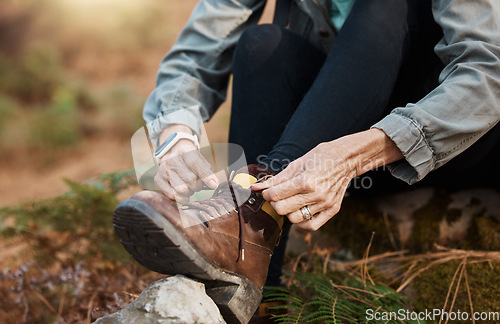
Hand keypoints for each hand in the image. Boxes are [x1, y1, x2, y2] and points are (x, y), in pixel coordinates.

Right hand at [154, 125, 218, 202]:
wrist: (173, 155)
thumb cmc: (190, 161)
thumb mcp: (201, 161)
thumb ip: (207, 171)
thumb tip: (213, 184)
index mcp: (185, 151)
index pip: (195, 164)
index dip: (206, 176)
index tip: (213, 184)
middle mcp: (172, 159)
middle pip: (190, 180)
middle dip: (197, 186)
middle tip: (196, 184)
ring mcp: (163, 169)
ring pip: (182, 190)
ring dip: (189, 192)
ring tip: (188, 186)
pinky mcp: (158, 179)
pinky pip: (172, 195)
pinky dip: (180, 197)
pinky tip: (180, 190)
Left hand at [252, 129, 402, 229]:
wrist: (346, 159)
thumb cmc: (320, 158)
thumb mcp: (296, 164)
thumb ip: (276, 179)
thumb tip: (256, 187)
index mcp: (305, 181)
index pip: (275, 195)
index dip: (266, 194)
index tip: (268, 191)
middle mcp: (316, 195)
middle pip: (282, 210)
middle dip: (275, 203)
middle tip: (279, 196)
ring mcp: (325, 204)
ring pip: (295, 219)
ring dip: (288, 212)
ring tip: (291, 202)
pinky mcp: (332, 210)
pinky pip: (312, 225)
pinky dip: (303, 221)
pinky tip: (301, 210)